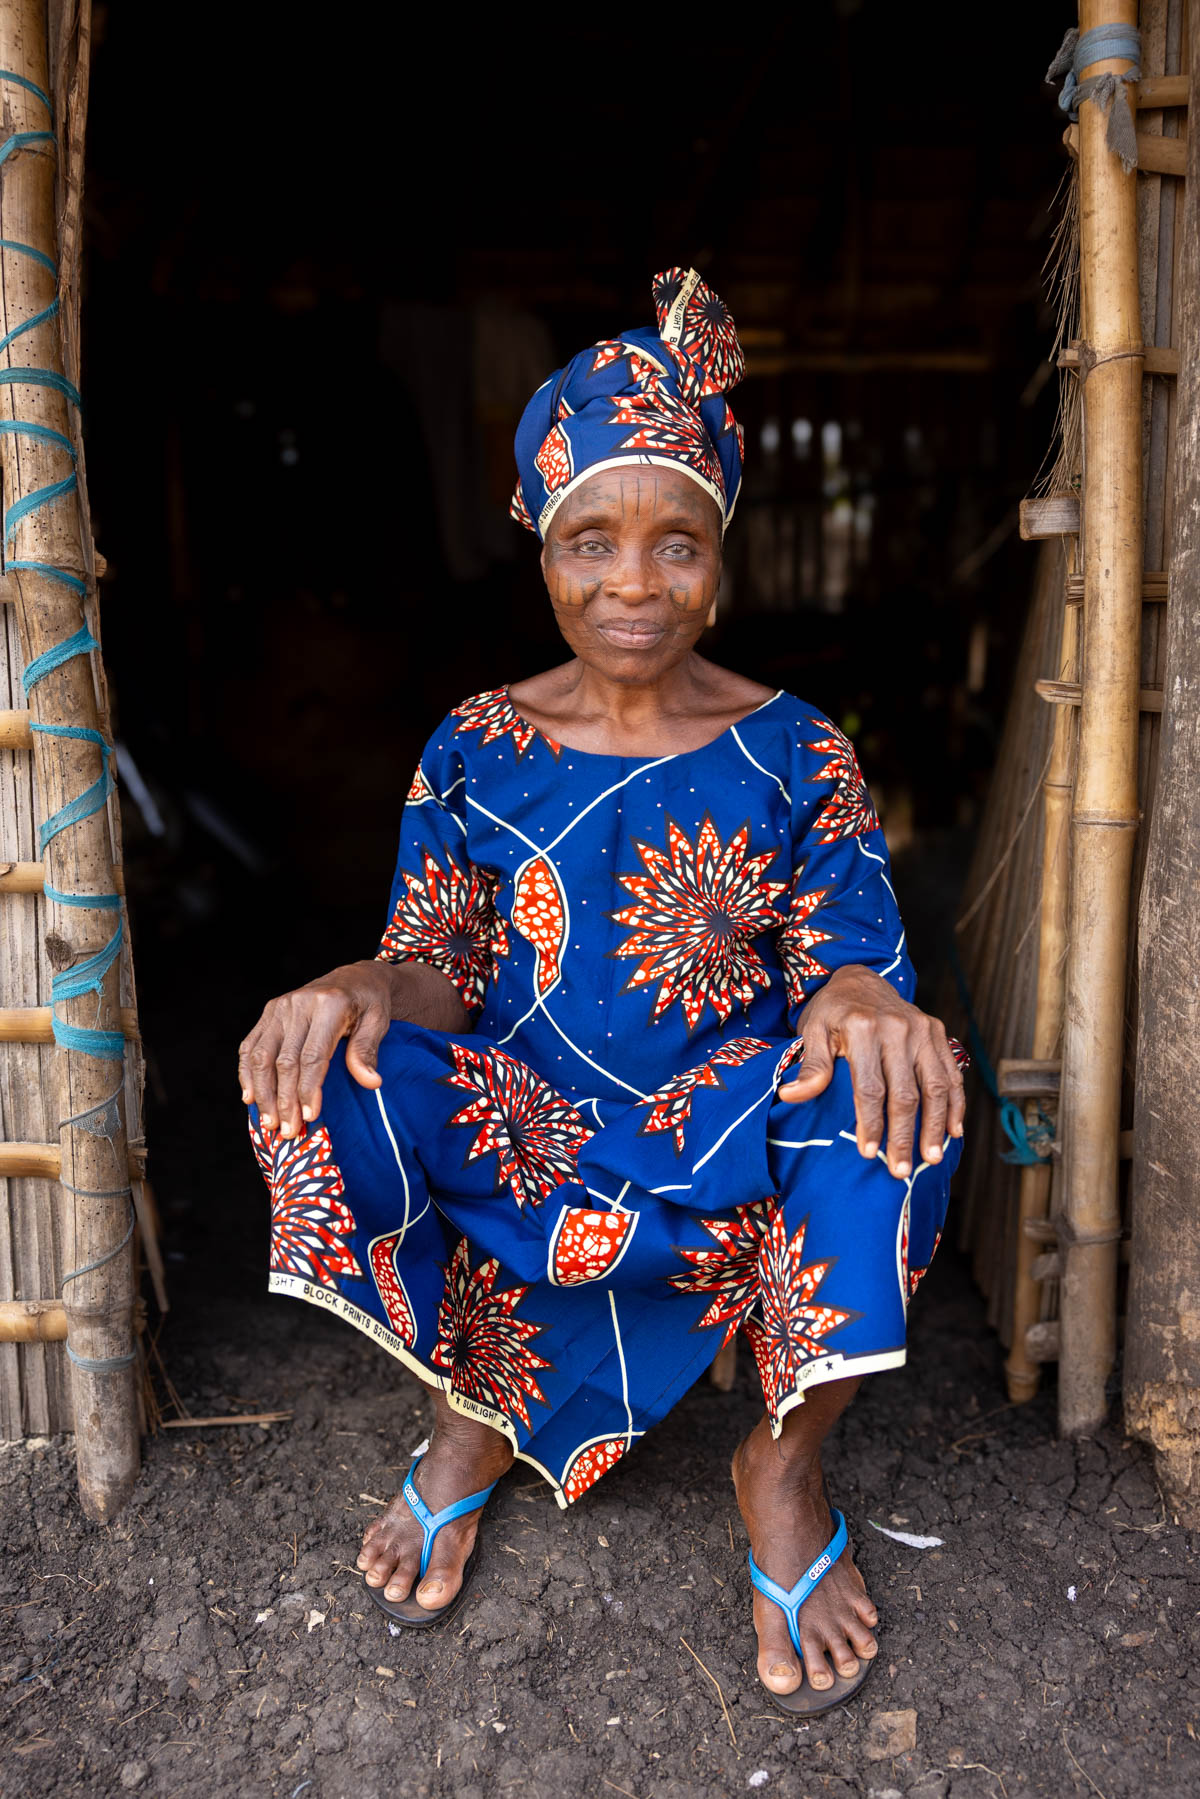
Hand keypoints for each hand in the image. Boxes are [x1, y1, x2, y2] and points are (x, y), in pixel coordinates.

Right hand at [238, 962, 392, 1137]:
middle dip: (284, 1100)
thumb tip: (371, 1082)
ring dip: (263, 1093)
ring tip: (269, 1123)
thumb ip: (368, 1051)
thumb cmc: (369, 1005)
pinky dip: (247, 1073)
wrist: (355, 978)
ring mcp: (280, 1007)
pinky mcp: (269, 1012)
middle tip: (288, 1132)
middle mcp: (300, 1004)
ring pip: (261, 1056)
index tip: (310, 1116)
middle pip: (284, 1060)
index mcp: (330, 1005)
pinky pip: (251, 1046)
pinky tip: (250, 1098)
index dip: (309, 1088)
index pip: (313, 1055)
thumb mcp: (378, 1023)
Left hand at [778, 965, 964, 1178]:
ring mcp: (922, 1029)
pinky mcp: (937, 1032)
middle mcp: (898, 1028)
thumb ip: (811, 1065)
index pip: (870, 1087)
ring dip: (935, 1126)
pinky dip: (955, 1104)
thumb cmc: (833, 1013)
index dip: (870, 1123)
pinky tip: (954, 1131)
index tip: (868, 1153)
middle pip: (906, 1092)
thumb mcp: (813, 1032)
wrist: (860, 979)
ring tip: (931, 1159)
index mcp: (863, 1028)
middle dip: (904, 1135)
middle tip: (900, 1171)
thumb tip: (791, 1096)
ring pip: (935, 1086)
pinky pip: (950, 1073)